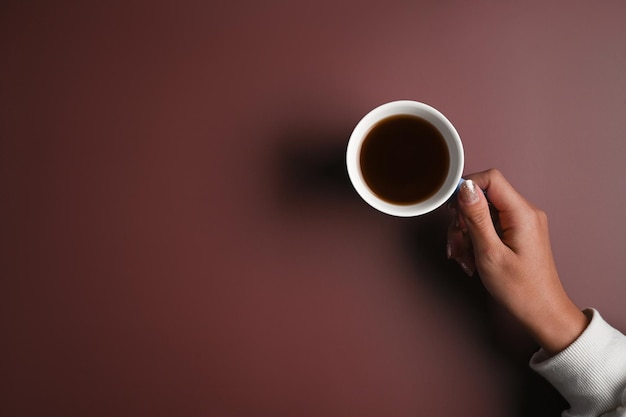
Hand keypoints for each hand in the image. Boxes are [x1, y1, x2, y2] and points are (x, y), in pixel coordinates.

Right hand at [447, 169, 587, 354]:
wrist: (542, 313)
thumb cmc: (520, 289)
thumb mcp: (490, 253)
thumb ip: (476, 217)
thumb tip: (465, 187)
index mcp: (522, 213)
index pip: (490, 178)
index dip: (466, 188)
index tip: (451, 210)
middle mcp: (525, 212)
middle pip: (483, 197)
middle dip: (463, 219)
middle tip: (457, 243)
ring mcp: (521, 222)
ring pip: (481, 213)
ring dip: (466, 234)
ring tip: (464, 258)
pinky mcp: (516, 232)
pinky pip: (488, 225)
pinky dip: (475, 240)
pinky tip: (472, 258)